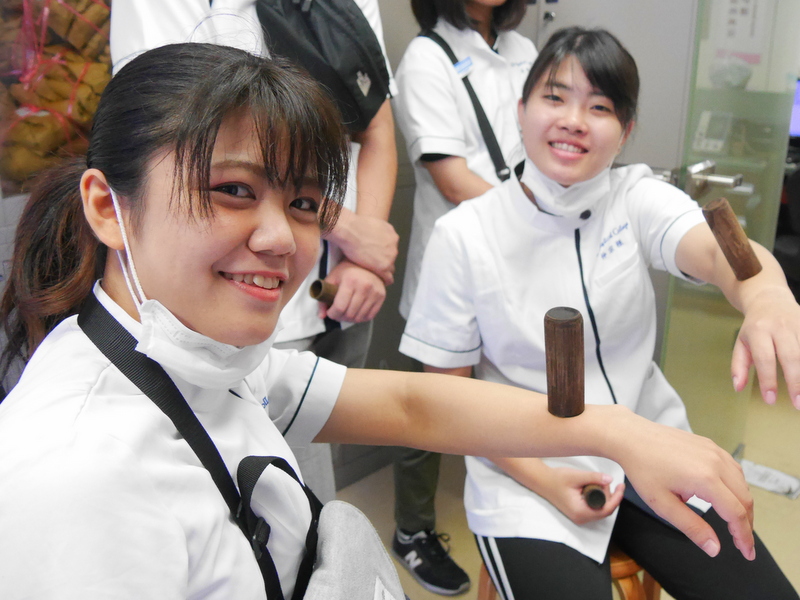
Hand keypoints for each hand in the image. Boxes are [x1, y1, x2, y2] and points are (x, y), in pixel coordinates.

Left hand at [319, 260, 385, 322]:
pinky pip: (370, 316)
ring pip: (360, 317)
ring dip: (350, 320)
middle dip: (340, 318)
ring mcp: (375, 292)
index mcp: (350, 281)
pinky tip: (356, 313)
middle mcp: (365, 287)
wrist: (366, 263)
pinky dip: (361, 318)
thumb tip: (321, 316)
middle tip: (337, 314)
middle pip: (350, 314)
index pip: (340, 307)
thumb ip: (323, 297)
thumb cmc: (346, 270)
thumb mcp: (332, 279)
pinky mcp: (382, 296)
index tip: (330, 312)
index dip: (332, 314)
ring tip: (345, 314)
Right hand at [325, 209, 397, 284]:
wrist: (350, 231)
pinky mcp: (383, 267)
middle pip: (391, 257)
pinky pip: (388, 277)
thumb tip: (374, 235)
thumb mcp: (373, 223)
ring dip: (383, 271)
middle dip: (384, 261)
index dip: (384, 253)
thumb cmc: (356, 226)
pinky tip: (380, 283)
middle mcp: (394, 246)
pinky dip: (385, 280)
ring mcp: (390, 257)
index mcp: (392, 235)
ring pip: (390, 268)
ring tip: (376, 275)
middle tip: (374, 265)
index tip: (378, 257)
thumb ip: (378, 231)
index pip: (391, 248)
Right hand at [539, 469, 623, 524]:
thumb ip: (593, 477)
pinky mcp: (579, 512)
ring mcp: (579, 516)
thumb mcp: (576, 476)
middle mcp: (581, 518)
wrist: (542, 481)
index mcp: (580, 512)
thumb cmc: (557, 479)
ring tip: (599, 482)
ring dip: (604, 496)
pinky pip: (594, 508)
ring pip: (600, 509)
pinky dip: (598, 498)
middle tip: (605, 480)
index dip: (616, 498)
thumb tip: (610, 480)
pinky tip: (595, 487)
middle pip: (604, 510)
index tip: (621, 486)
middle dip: (609, 495)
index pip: (606, 510)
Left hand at [613, 414, 753, 559]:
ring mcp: (714, 451)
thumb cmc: (643, 469)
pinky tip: (725, 495)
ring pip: (742, 483)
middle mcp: (716, 462)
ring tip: (733, 522)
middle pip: (745, 498)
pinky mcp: (710, 445)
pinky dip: (735, 486)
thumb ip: (692, 528)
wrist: (631, 437)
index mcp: (706, 479)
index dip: (744, 536)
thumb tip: (715, 549)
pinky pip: (732, 468)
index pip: (736, 513)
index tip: (747, 553)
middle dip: (746, 523)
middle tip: (741, 542)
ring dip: (742, 504)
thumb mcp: (663, 504)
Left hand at [731, 286, 799, 408]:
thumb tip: (737, 388)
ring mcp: (799, 324)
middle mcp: (781, 326)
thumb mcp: (740, 343)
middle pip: (791, 356)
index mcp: (759, 331)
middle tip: (798, 404)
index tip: (770, 400)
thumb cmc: (754, 328)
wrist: (769, 299)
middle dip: (796, 382)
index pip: (764, 358)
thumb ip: (738, 366)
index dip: (768, 380)